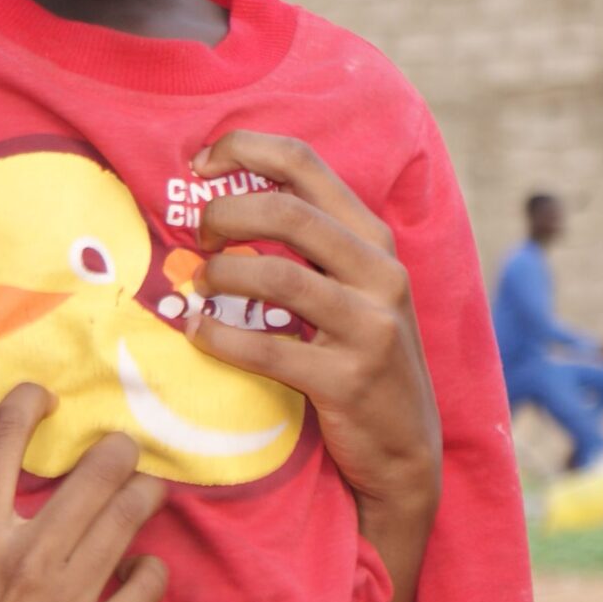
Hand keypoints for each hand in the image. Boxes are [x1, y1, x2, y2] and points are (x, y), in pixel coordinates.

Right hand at [0, 385, 168, 601]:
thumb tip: (11, 505)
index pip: (2, 441)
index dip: (28, 402)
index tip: (45, 397)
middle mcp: (26, 561)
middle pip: (93, 473)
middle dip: (117, 450)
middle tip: (122, 449)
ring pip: (130, 519)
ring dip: (144, 496)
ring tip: (147, 491)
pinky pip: (146, 588)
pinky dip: (150, 570)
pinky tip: (142, 569)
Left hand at [184, 131, 440, 517]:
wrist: (405, 452)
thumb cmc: (362, 358)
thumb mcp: (353, 289)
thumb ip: (309, 245)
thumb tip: (223, 198)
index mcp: (374, 240)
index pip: (306, 164)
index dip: (245, 150)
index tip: (199, 163)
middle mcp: (380, 273)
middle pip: (288, 213)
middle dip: (226, 214)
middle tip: (197, 235)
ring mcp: (370, 327)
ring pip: (277, 277)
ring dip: (221, 276)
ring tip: (198, 287)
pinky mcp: (348, 380)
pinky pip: (267, 349)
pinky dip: (220, 338)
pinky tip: (198, 334)